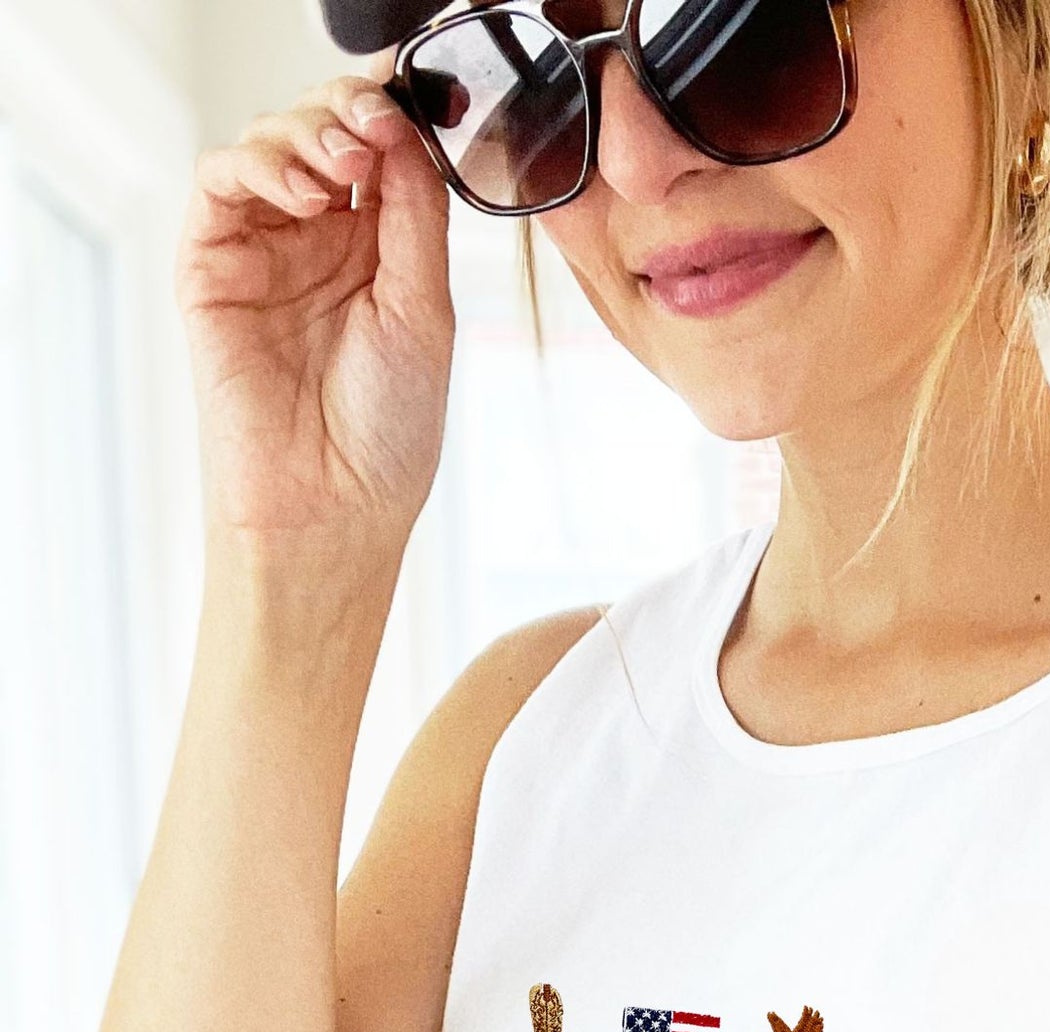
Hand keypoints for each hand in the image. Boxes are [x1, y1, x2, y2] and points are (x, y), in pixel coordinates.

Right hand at [178, 76, 455, 549]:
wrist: (333, 505)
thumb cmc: (388, 431)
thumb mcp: (425, 311)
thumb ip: (415, 215)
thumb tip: (406, 126)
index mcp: (383, 251)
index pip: (382, 151)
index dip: (394, 111)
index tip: (419, 95)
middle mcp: (322, 241)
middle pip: (324, 129)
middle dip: (349, 108)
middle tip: (373, 123)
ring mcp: (265, 249)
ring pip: (271, 142)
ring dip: (306, 131)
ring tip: (342, 165)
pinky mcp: (212, 265)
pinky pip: (220, 183)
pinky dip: (259, 166)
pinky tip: (303, 196)